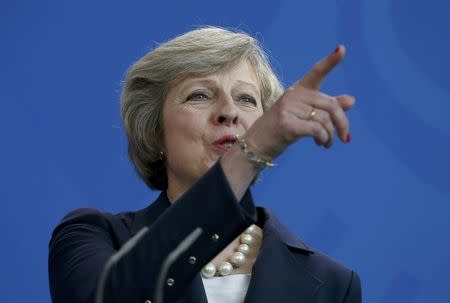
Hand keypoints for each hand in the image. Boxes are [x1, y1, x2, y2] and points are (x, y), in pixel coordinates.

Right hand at [245, 45, 354, 159]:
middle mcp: (293, 95)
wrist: (256, 145)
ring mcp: (288, 109)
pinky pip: (317, 130)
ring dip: (330, 136)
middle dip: (342, 123)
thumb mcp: (304, 116)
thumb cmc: (281, 129)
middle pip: (330, 105)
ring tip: (326, 143)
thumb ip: (327, 108)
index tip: (342, 49)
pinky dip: (323, 139)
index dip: (330, 62)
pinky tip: (320, 144)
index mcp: (297, 90)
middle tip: (345, 138)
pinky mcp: (287, 124)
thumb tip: (352, 100)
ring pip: (325, 120)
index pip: (316, 72)